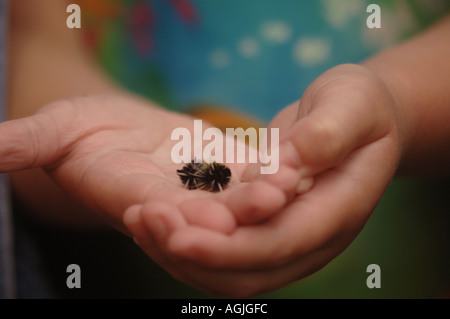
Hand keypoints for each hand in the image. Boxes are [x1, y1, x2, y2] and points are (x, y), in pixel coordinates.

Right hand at [1, 93, 297, 233]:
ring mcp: (204, 192)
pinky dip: (272, 172)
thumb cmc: (86, 131)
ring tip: (284, 184)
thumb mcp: (57, 130)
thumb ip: (28, 143)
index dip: (163, 218)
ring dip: (260, 198)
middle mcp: (172, 206)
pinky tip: (294, 164)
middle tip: (259, 203)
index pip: (147, 215)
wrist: (124, 132)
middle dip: (228, 214)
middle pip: (202, 219)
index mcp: (129, 198)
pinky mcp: (229, 172)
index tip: (179, 211)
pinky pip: (254, 176)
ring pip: (236, 202)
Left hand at [125, 64, 403, 296]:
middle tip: (142, 220)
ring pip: (228, 270)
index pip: (280, 244)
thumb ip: (329, 132)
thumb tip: (292, 160)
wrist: (356, 120)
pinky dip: (188, 239)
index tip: (178, 235)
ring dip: (181, 252)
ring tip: (138, 218)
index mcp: (337, 212)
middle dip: (194, 253)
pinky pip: (223, 247)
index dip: (229, 247)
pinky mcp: (263, 227)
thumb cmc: (358, 107)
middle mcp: (310, 238)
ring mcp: (286, 238)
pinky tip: (154, 215)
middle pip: (247, 271)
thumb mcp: (352, 105)